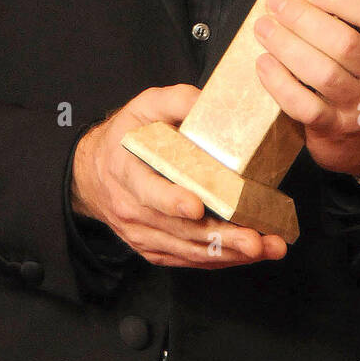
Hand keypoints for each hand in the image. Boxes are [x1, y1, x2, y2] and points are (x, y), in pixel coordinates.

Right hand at [71, 84, 287, 267]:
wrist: (94, 173)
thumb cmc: (125, 136)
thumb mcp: (144, 106)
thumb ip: (176, 101)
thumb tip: (211, 103)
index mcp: (126, 171)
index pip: (149, 191)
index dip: (172, 200)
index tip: (197, 207)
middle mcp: (132, 209)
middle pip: (178, 229)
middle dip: (220, 236)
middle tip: (255, 239)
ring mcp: (142, 234)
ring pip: (187, 249)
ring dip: (229, 252)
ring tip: (265, 247)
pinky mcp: (154, 249)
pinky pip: (187, 259)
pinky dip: (219, 259)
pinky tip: (247, 254)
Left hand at [253, 0, 359, 178]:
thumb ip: (330, 9)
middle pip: (344, 43)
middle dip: (303, 19)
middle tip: (276, 4)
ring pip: (324, 73)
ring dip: (288, 47)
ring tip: (264, 29)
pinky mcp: (337, 128)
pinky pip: (305, 106)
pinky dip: (280, 83)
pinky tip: (264, 64)